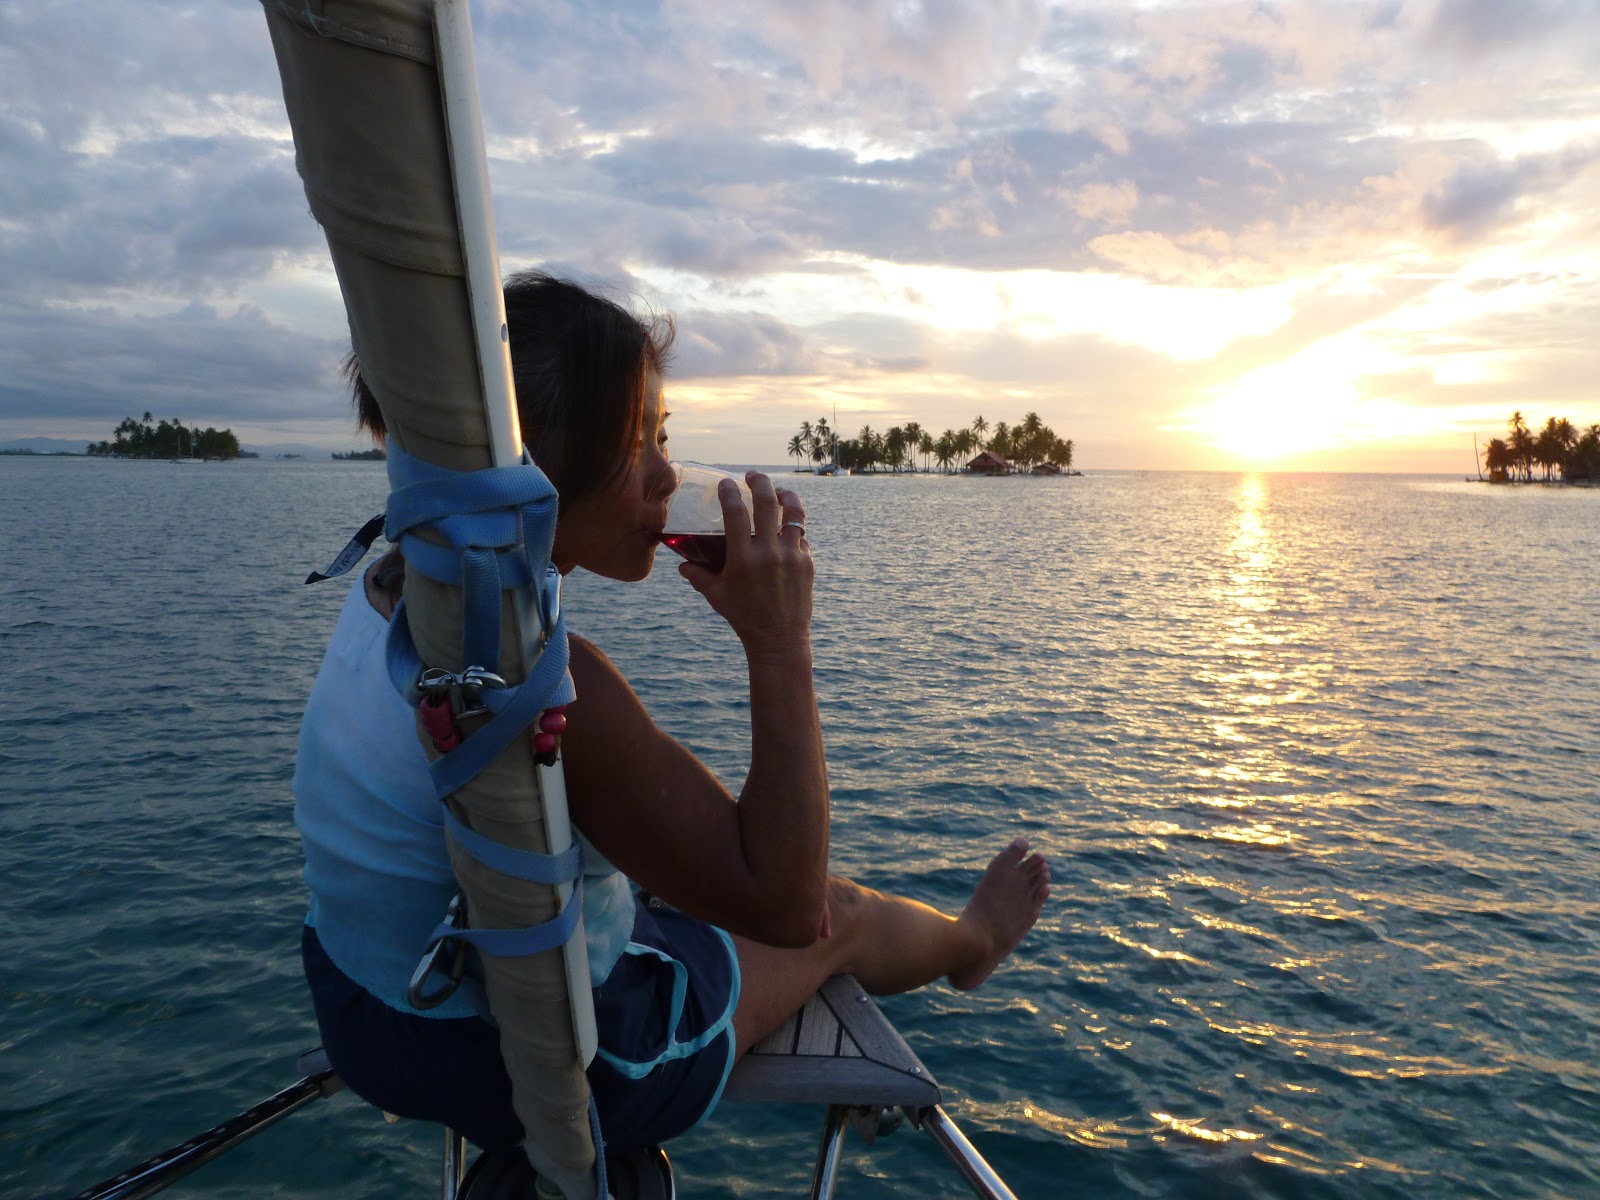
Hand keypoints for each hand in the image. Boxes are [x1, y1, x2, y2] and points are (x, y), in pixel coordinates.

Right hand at [677, 471, 812, 656]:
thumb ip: (698, 576)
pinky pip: (802, 537)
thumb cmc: (743, 617)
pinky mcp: (807, 563)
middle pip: (767, 503)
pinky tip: (787, 527)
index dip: (729, 492)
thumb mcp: (716, 596)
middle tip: (752, 475)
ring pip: (794, 513)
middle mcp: (769, 552)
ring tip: (778, 491)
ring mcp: (792, 556)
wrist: (778, 639)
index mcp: (743, 558)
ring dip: (785, 496)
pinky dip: (794, 528)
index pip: (735, 513)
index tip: (726, 483)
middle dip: (759, 482)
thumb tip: (681, 565)